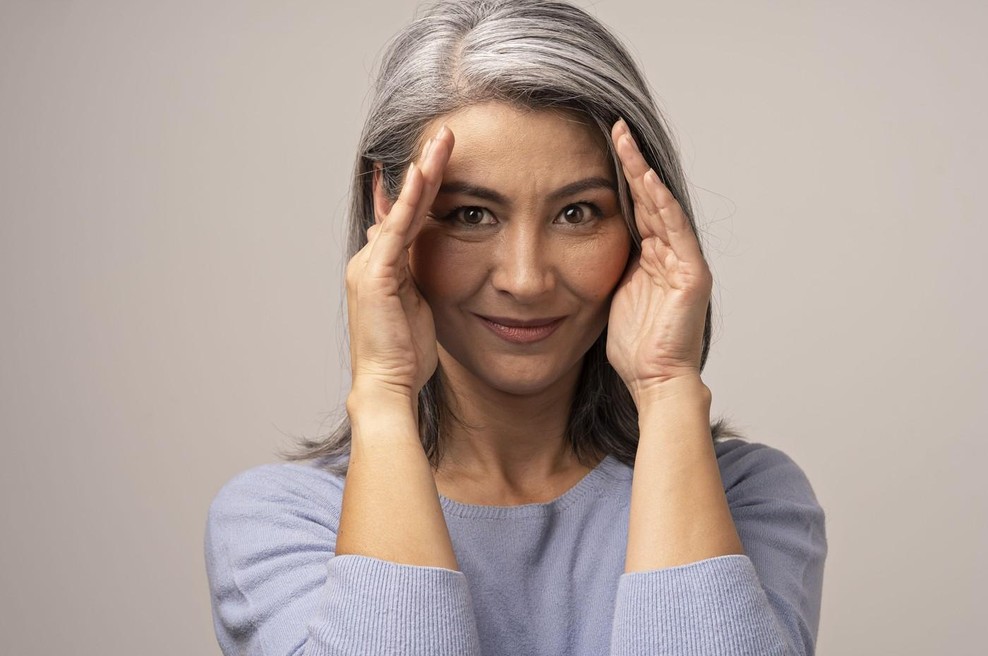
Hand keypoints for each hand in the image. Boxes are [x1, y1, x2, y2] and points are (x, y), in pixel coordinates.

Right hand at [345, 126, 453, 402]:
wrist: (387, 385)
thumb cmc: (406, 355)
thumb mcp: (419, 307)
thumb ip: (420, 279)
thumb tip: (429, 260)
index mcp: (381, 267)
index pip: (403, 216)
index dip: (421, 186)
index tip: (435, 156)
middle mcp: (369, 259)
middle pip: (402, 203)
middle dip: (424, 168)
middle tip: (445, 133)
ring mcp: (369, 264)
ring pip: (400, 208)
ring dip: (422, 171)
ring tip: (443, 139)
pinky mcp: (375, 274)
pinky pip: (396, 228)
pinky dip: (411, 199)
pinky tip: (424, 172)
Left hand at [605, 119, 711, 404]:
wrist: (654, 381)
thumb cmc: (633, 346)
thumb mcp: (610, 295)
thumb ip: (604, 266)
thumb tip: (575, 246)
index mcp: (649, 257)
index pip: (634, 206)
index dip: (620, 175)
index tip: (601, 144)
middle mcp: (669, 254)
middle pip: (649, 198)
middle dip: (632, 162)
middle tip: (615, 126)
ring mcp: (684, 263)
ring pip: (662, 207)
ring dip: (644, 174)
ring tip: (626, 141)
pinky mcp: (693, 276)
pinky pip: (675, 233)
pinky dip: (662, 205)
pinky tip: (647, 181)